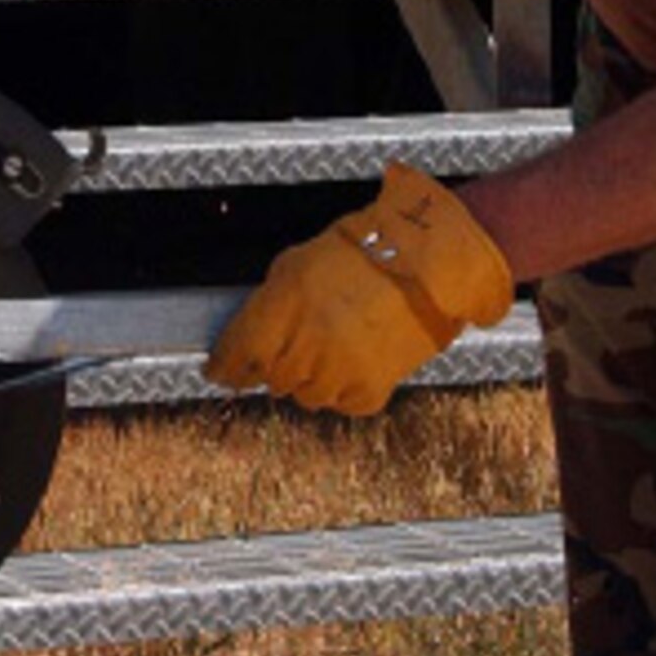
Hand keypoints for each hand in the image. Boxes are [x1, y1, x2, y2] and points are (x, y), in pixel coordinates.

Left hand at [206, 164, 513, 414]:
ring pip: (304, 396)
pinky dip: (343, 388)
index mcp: (285, 302)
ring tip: (331, 347)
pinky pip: (341, 404)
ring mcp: (338, 370)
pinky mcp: (370, 389)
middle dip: (274, 364)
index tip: (219, 371)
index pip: (239, 350)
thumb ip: (272, 300)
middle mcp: (306, 341)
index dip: (225, 365)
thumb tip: (249, 332)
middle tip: (290, 348)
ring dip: (308, 377)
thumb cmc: (371, 251)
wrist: (435, 264)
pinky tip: (356, 359)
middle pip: (271, 376)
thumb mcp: (303, 260)